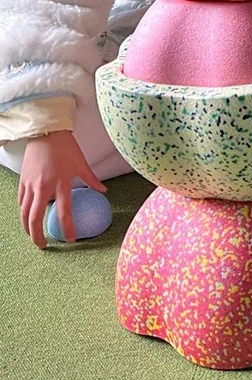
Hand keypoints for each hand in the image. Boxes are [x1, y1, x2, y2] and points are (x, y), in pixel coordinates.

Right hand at [18, 132, 105, 248]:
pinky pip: (21, 201)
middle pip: (35, 218)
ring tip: (33, 236)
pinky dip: (23, 212)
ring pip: (24, 212)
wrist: (45, 133)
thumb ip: (91, 180)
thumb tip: (103, 191)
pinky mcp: (22, 181)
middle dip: (38, 235)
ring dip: (27, 227)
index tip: (70, 240)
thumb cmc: (66, 147)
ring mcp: (30, 185)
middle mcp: (43, 186)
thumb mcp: (81, 163)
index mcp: (61, 182)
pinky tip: (27, 217)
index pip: (64, 211)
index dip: (68, 227)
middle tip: (44, 245)